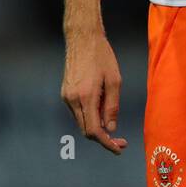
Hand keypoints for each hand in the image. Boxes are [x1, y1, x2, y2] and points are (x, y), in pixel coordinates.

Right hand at [61, 30, 128, 153]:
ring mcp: (66, 96)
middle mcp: (72, 99)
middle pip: (86, 130)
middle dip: (103, 137)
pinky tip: (100, 106)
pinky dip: (89, 116)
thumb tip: (110, 128)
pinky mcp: (65, 93)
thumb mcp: (114, 80)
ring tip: (110, 115)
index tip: (119, 148)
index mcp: (85, 96)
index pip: (94, 130)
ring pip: (81, 122)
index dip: (107, 143)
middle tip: (120, 139)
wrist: (82, 38)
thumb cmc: (101, 56)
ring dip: (96, 125)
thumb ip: (112, 106)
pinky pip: (78, 112)